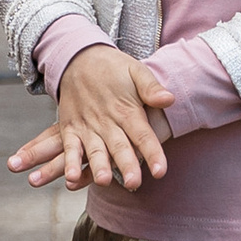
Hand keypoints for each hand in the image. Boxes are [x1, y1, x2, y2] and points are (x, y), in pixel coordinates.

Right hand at [10, 48, 174, 189]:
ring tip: (103, 180)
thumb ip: (151, 87)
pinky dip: (70, 161)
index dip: (152, 153)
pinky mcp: (71, 128)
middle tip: (134, 182)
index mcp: (127, 109)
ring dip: (98, 165)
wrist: (79, 58)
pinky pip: (70, 147)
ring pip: (94, 149)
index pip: (143, 134)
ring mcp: (87, 125)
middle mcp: (107, 120)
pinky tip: (71, 177)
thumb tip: (170, 99)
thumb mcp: (135, 70)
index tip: (160, 171)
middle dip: (126, 164)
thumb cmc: (113, 69)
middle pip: (119, 146)